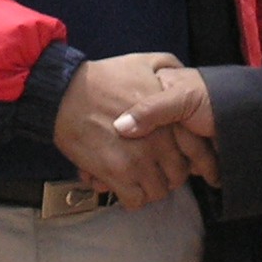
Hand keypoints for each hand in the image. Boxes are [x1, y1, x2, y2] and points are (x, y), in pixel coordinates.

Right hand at [57, 52, 219, 208]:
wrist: (65, 92)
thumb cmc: (102, 77)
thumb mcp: (142, 61)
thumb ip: (168, 65)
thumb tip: (180, 73)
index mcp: (169, 118)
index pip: (197, 151)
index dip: (195, 160)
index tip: (186, 162)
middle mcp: (159, 142)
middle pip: (178, 175)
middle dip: (168, 175)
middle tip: (155, 169)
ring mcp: (139, 160)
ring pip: (157, 192)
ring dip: (149, 188)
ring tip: (138, 179)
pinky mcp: (117, 174)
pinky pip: (135, 201)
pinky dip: (131, 198)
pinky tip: (124, 187)